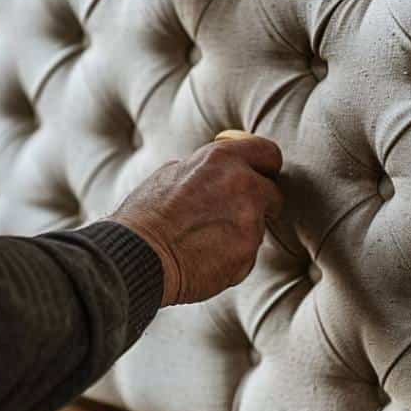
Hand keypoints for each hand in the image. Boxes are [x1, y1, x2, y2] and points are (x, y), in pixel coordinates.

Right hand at [109, 131, 283, 305]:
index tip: (261, 176)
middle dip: (258, 204)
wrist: (138, 256)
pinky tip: (205, 257)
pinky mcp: (247, 253)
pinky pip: (247, 254)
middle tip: (233, 215)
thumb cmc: (146, 215)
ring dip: (240, 232)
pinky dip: (232, 257)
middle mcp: (243, 184)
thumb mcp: (171, 173)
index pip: (268, 152)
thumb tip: (215, 171)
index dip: (266, 167)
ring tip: (204, 240)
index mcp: (222, 158)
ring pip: (257, 226)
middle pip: (272, 192)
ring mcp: (249, 220)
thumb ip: (202, 169)